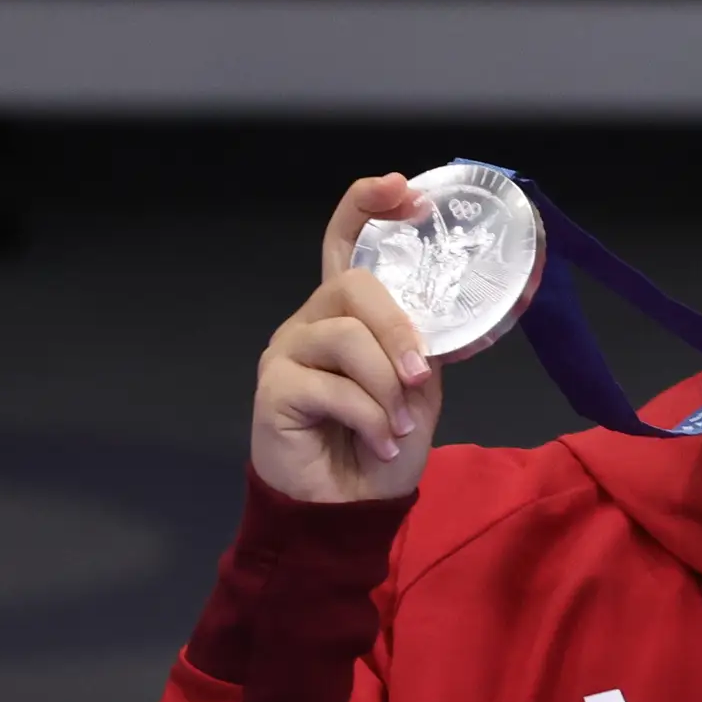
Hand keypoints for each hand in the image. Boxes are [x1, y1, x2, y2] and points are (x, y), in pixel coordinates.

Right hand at [248, 174, 442, 504]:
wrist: (349, 510)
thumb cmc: (382, 448)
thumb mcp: (418, 392)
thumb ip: (420, 348)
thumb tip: (429, 331)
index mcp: (346, 314)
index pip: (344, 241)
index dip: (368, 206)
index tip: (406, 190)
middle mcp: (311, 322)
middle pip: (353, 284)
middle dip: (397, 328)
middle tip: (420, 374)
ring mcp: (287, 352)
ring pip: (345, 337)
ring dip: (386, 385)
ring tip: (401, 425)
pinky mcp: (272, 388)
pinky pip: (331, 387)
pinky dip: (369, 418)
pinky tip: (378, 443)